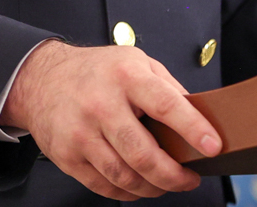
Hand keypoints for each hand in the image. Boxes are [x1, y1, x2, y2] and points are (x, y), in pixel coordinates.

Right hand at [2, 40, 221, 199]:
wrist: (42, 79)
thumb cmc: (97, 71)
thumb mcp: (136, 62)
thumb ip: (167, 87)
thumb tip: (199, 118)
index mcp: (126, 76)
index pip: (166, 105)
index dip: (193, 128)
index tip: (213, 146)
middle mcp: (101, 104)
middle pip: (143, 154)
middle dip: (173, 175)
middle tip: (190, 179)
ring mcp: (81, 133)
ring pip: (123, 176)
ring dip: (152, 188)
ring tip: (166, 184)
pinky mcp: (67, 156)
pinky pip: (103, 185)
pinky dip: (126, 193)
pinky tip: (139, 186)